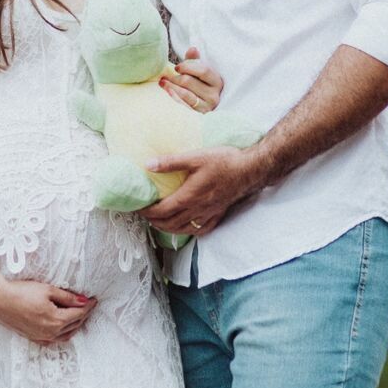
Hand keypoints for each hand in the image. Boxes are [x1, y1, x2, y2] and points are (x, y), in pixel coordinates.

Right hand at [0, 280, 96, 345]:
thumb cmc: (22, 292)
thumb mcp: (48, 290)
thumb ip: (67, 297)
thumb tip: (84, 301)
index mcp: (56, 320)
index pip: (79, 313)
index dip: (88, 305)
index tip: (94, 299)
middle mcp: (51, 332)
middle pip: (74, 324)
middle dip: (83, 314)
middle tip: (88, 305)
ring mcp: (42, 337)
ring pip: (66, 334)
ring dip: (75, 325)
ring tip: (79, 315)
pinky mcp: (34, 337)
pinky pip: (54, 340)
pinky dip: (63, 334)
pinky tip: (62, 327)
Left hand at [141, 146, 265, 235]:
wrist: (250, 170)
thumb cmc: (223, 161)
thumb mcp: (195, 156)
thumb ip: (170, 162)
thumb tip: (148, 164)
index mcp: (189, 197)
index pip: (161, 211)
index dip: (147, 211)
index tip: (137, 208)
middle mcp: (197, 209)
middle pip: (170, 224)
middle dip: (154, 222)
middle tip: (145, 215)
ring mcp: (209, 214)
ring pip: (184, 229)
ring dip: (168, 228)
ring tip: (159, 222)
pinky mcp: (218, 214)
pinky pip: (200, 229)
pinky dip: (188, 231)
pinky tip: (186, 226)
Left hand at [159, 47, 223, 112]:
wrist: (203, 106)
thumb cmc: (200, 85)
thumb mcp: (199, 72)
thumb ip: (195, 60)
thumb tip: (192, 49)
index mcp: (217, 81)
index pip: (203, 70)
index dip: (188, 67)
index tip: (177, 67)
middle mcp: (214, 95)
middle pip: (190, 82)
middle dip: (176, 78)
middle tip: (165, 77)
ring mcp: (207, 107)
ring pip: (186, 94)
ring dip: (171, 87)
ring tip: (162, 82)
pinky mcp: (198, 116)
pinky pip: (183, 106)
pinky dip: (174, 97)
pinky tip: (167, 91)